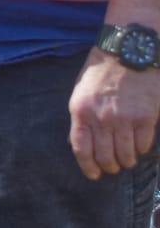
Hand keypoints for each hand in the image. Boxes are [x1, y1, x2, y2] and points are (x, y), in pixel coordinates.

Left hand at [68, 53, 159, 179]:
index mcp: (81, 111)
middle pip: (105, 157)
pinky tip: (139, 145)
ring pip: (126, 155)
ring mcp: (125, 119)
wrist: (128, 52)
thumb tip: (82, 142)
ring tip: (127, 159)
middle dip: (109, 167)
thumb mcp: (81, 92)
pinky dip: (142, 149)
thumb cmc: (101, 71)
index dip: (87, 167)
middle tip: (113, 167)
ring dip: (127, 161)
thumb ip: (82, 117)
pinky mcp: (146, 117)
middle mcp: (102, 118)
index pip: (81, 149)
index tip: (94, 175)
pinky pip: (144, 144)